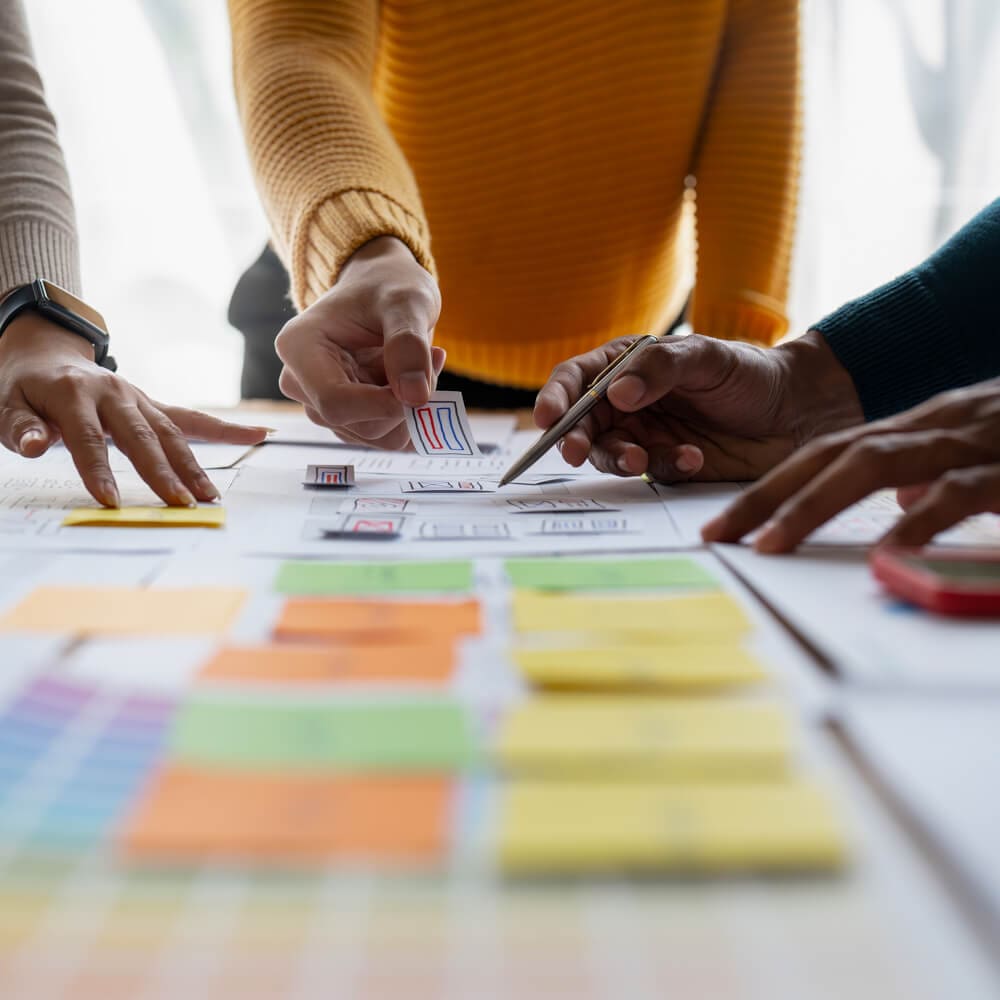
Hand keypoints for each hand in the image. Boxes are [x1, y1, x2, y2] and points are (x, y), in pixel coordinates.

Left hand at [0, 313, 268, 506]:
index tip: (110, 502)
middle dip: (162, 472)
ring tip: (208, 496)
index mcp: (74, 392)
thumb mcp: (4, 404)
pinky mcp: (152, 405)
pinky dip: (224, 430)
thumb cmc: (23, 388)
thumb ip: (19, 428)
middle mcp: (113, 392)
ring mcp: (138, 398)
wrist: (44, 355)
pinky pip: (191, 419)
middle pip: (141, 436)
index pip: (87, 438)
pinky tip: (257, 436)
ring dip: (191, 465)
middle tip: (179, 503)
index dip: (98, 470)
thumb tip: (35, 447)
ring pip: (170, 432)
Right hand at [275, 236, 445, 449]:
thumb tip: (415, 397)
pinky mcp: (345, 418)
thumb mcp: (407, 301)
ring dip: (412, 407)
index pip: (335, 403)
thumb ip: (409, 343)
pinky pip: (386, 436)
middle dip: (405, 403)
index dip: (384, 405)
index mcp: (299, 347)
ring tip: (421, 362)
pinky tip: (414, 378)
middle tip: (431, 358)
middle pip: (359, 425)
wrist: (382, 289)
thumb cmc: (388, 286)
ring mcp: (321, 404)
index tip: (420, 384)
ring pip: (377, 436)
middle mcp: (300, 382)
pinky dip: (410, 414)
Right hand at [534, 331, 862, 481]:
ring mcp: (646, 434)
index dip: (555, 398)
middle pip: (582, 424)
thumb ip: (660, 368)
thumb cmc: (752, 373)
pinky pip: (649, 472)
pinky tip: (692, 457)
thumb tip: (616, 392)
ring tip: (650, 457)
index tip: (548, 418)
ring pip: (610, 453)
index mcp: (628, 365)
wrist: (799, 412)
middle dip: (578, 439)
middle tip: (579, 453)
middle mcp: (628, 401)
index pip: (577, 379)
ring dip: (622, 458)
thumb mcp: (707, 357)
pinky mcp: (666, 463)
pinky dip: (664, 466)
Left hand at [702, 379, 999, 550]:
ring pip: (875, 463)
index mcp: (916, 428)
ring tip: (771, 546)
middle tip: (717, 536)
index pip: (823, 453)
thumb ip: (936, 475)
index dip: (769, 487)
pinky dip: (922, 519)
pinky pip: (962, 488)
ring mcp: (972, 438)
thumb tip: (902, 501)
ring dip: (815, 505)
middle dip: (765, 495)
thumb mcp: (979, 455)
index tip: (724, 526)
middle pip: (827, 453)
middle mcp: (932, 425)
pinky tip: (888, 551)